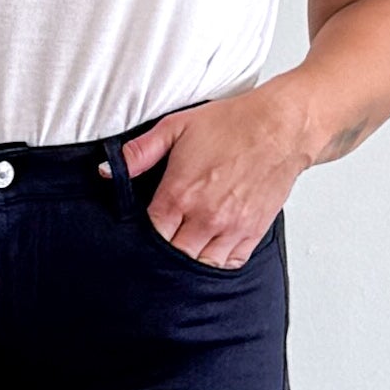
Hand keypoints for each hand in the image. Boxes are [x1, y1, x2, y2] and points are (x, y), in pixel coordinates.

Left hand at [120, 86, 311, 266]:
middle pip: (174, 256)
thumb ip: (140, 152)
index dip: (145, 235)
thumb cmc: (233, 124)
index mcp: (180, 194)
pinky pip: (230, 263)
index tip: (148, 229)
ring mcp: (231, 228)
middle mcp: (205, 217)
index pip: (151, 234)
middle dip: (166, 251)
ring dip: (191, 259)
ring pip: (201, 265)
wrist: (281, 127)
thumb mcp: (176, 127)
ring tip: (187, 247)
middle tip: (166, 241)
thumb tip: (109, 170)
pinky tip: (210, 250)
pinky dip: (218, 262)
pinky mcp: (253, 232)